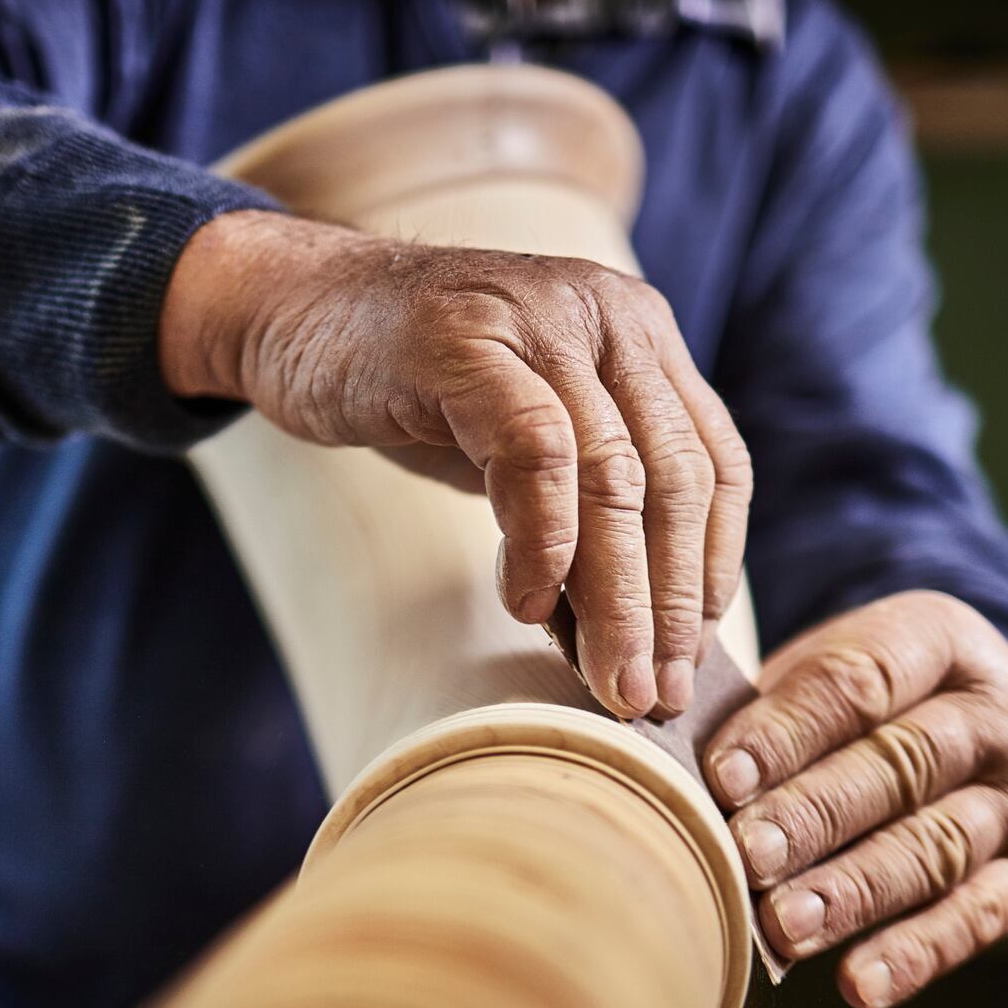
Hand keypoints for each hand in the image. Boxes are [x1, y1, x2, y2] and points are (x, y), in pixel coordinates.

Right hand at [160, 211, 751, 718]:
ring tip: (609, 678)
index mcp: (639, 337)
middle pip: (673, 479)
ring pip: (612, 475)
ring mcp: (538, 319)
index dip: (711, 570)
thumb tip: (631, 644)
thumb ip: (581, 516)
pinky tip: (526, 605)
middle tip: (653, 697)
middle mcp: (607, 315)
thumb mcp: (519, 446)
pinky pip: (535, 451)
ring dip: (618, 597)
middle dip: (669, 606)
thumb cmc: (412, 390)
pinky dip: (541, 540)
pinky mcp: (465, 340)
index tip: (690, 659)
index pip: (716, 464)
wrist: (292, 310)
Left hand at [702, 592, 1007, 1007]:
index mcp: (938, 639)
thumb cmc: (858, 698)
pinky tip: (858, 985)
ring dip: (856, 892)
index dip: (787, 733)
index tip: (722, 777)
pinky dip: (918, 954)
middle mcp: (996, 714)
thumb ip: (763, 709)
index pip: (859, 682)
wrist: (971, 712)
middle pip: (901, 766)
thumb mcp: (823, 668)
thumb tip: (667, 765)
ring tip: (786, 927)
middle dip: (817, 815)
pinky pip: (978, 916)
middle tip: (748, 855)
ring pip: (937, 845)